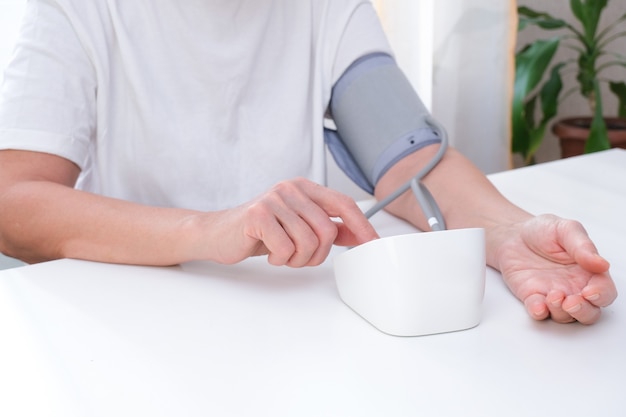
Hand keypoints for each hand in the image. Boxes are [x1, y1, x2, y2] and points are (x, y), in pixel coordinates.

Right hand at [207, 178, 377, 266]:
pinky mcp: (258, 216)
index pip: (343, 204)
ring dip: (297, 259)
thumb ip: (328, 226)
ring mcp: (274, 200)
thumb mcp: (298, 226)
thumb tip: (359, 233)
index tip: (372, 244)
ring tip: (282, 253)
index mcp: (304, 188)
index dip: (361, 226)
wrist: (219, 233)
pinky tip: (269, 251)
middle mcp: (291, 189)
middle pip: (328, 230)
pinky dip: (280, 259)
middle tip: (299, 257)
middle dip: (317, 254)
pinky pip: (286, 248)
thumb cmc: (260, 231)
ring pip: (309, 242)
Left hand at [493, 214, 616, 323]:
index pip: (604, 291)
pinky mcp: (532, 297)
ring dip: (561, 312)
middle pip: (589, 313)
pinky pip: (538, 312)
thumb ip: (583, 247)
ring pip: (565, 317)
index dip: (601, 295)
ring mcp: (553, 295)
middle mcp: (574, 288)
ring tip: (552, 296)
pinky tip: (537, 306)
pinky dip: (539, 312)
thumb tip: (602, 264)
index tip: (590, 292)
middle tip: (571, 302)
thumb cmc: (544, 231)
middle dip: (583, 312)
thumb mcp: (566, 230)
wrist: (513, 234)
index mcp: (589, 272)